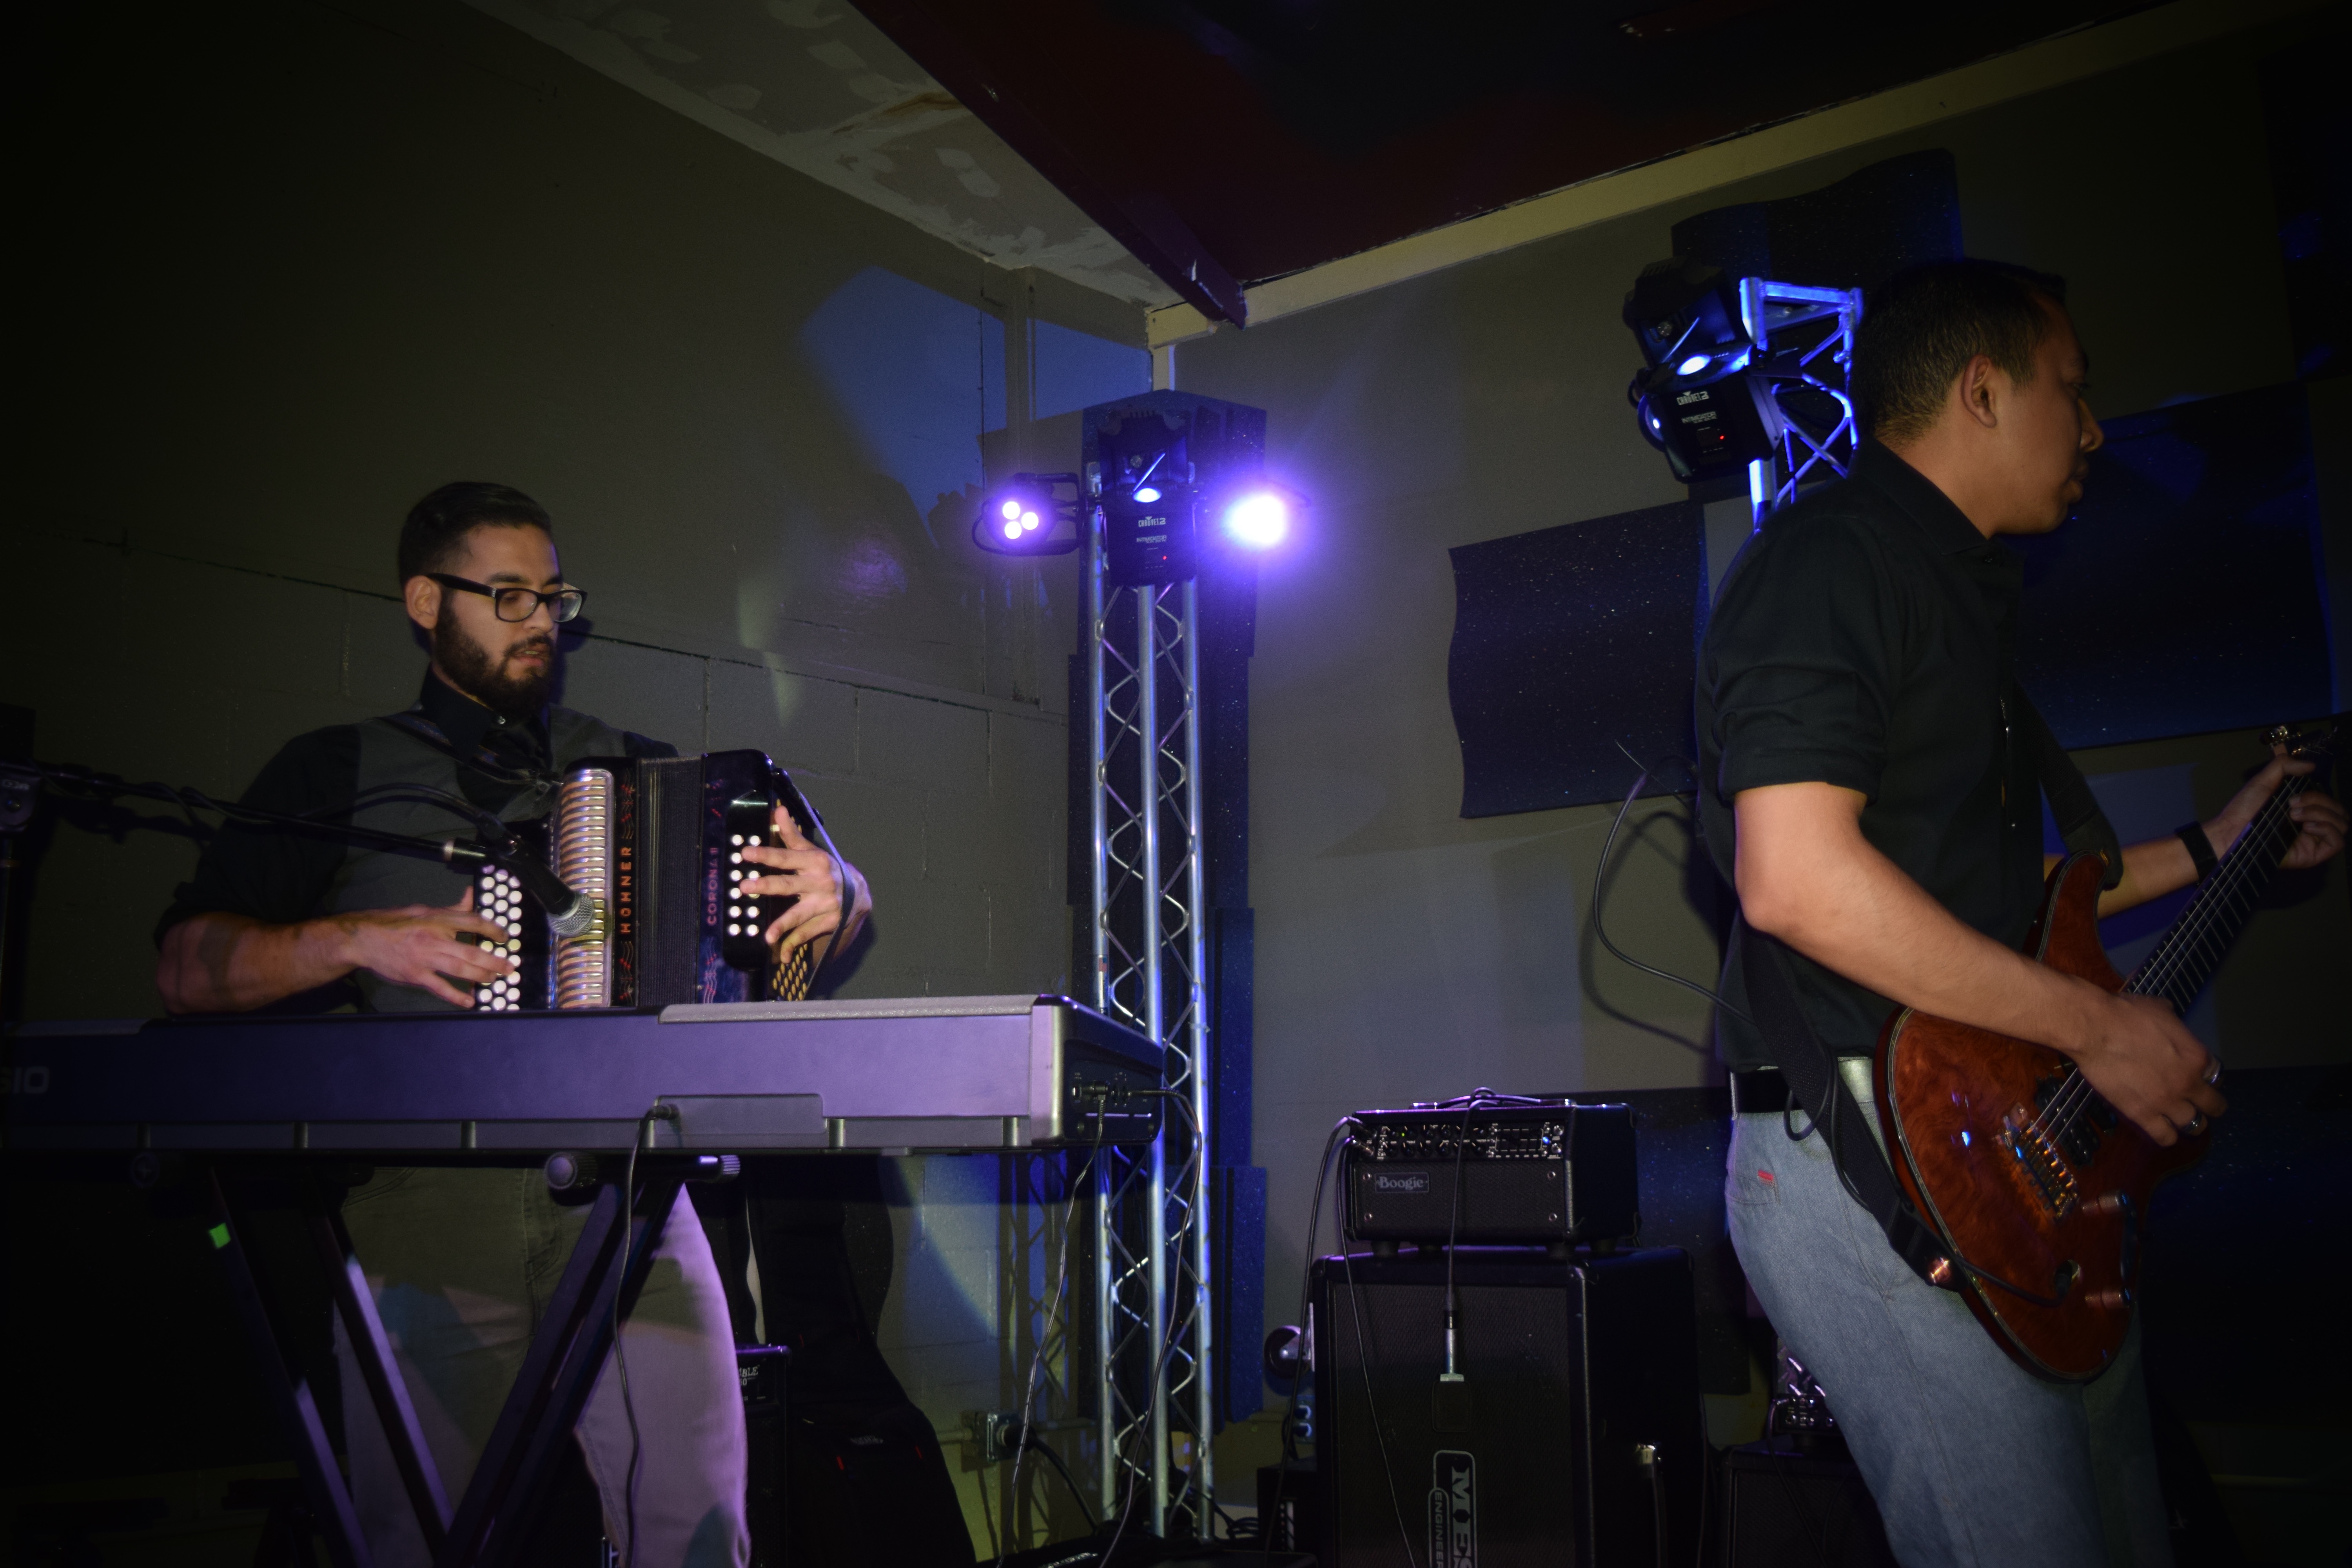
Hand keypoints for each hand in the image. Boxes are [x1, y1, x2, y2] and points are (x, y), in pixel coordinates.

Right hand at [337, 887, 515, 1007]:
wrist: (364, 939)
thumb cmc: (395, 923)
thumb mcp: (424, 909)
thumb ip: (451, 908)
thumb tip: (471, 894)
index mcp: (437, 919)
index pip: (472, 922)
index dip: (492, 929)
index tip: (505, 936)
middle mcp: (434, 938)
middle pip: (471, 951)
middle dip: (494, 960)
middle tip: (509, 966)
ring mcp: (425, 959)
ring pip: (460, 969)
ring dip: (482, 976)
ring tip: (496, 979)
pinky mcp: (416, 975)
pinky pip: (440, 988)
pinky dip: (457, 996)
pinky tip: (470, 1001)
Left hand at [741, 808, 869, 964]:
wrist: (858, 894)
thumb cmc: (826, 870)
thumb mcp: (811, 851)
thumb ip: (792, 834)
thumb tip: (778, 810)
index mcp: (814, 862)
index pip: (786, 857)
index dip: (766, 855)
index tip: (746, 854)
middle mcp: (820, 883)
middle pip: (788, 885)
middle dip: (766, 886)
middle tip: (745, 887)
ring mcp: (824, 904)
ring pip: (799, 915)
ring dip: (782, 925)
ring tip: (767, 936)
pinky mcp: (827, 922)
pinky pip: (806, 934)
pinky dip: (793, 945)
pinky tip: (782, 955)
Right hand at [2066, 987, 2225, 1145]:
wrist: (2094, 1029)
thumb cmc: (2126, 1014)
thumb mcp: (2162, 1010)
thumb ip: (2175, 1027)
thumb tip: (2170, 1027)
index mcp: (2196, 1057)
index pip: (2217, 1074)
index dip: (2207, 1076)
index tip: (2197, 1076)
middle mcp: (2188, 1083)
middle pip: (2214, 1105)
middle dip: (2210, 1104)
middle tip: (2198, 1102)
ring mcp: (2166, 1102)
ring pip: (2194, 1125)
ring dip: (2189, 1121)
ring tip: (2179, 1118)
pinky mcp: (2142, 1115)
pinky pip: (2165, 1137)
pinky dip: (2166, 1135)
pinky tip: (2160, 1128)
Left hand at [2204, 748, 2345, 872]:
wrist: (2230, 833)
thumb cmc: (2243, 811)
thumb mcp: (2263, 780)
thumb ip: (2284, 765)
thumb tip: (2310, 765)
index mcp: (2304, 809)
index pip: (2329, 800)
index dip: (2319, 793)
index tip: (2295, 793)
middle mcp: (2311, 824)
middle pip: (2339, 810)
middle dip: (2320, 801)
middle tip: (2292, 804)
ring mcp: (2313, 840)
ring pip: (2342, 824)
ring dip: (2321, 814)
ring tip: (2294, 815)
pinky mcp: (2313, 854)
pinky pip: (2338, 842)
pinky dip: (2327, 829)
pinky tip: (2307, 826)